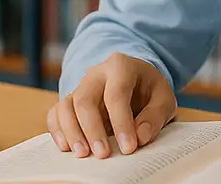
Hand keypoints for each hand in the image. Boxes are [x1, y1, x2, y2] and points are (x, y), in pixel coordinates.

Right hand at [47, 53, 176, 158]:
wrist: (136, 81)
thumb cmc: (149, 90)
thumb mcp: (163, 99)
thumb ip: (155, 116)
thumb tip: (140, 137)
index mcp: (121, 66)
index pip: (116, 94)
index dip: (121, 122)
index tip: (128, 148)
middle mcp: (96, 73)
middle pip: (85, 99)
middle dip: (92, 129)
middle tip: (102, 155)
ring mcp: (80, 86)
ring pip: (66, 106)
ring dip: (71, 132)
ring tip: (82, 154)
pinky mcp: (70, 100)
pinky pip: (56, 113)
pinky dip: (58, 130)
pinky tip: (67, 148)